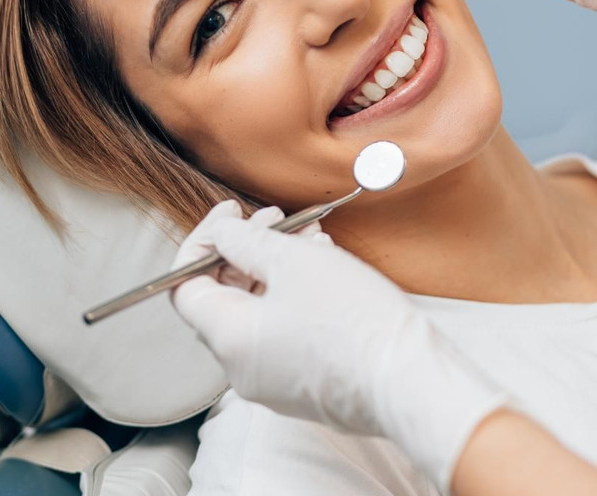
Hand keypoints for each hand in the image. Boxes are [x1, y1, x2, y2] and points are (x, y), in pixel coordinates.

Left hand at [170, 199, 508, 494]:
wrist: (411, 381)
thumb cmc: (353, 321)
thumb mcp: (294, 262)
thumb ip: (246, 242)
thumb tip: (221, 232)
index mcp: (229, 338)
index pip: (184, 287)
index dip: (203, 242)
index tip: (231, 214)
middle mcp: (242, 367)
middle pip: (224, 296)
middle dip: (247, 248)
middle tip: (276, 218)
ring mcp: (274, 380)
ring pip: (260, 309)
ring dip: (276, 266)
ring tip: (310, 236)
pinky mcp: (305, 384)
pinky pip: (284, 330)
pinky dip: (294, 294)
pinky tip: (325, 265)